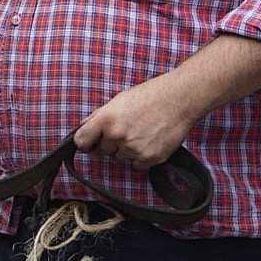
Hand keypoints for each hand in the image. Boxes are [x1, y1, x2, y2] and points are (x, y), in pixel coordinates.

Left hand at [73, 74, 195, 170]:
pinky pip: (137, 164)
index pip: (81, 141)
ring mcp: (134, 149)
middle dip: (111, 142)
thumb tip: (82, 128)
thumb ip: (98, 116)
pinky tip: (150, 140)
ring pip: (121, 157)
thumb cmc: (149, 96)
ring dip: (127, 149)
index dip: (84, 143)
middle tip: (127, 128)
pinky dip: (142, 156)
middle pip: (103, 150)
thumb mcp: (118, 101)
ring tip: (141, 131)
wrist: (178, 99)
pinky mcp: (149, 158)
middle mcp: (118, 136)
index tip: (89, 143)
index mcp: (106, 119)